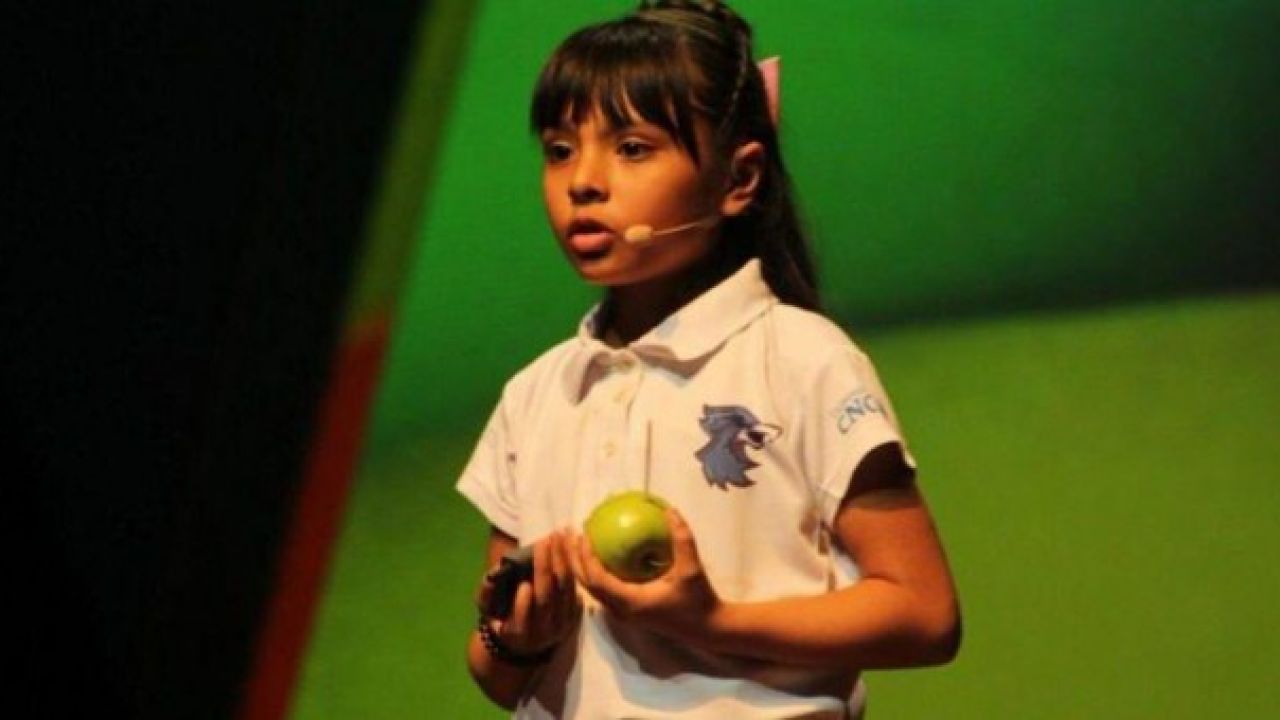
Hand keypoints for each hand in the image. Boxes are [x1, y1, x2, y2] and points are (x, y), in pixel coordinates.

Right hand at [476, 529, 580, 655]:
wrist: (527, 638)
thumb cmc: (502, 616)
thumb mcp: (488, 607)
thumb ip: (487, 592)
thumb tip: (490, 576)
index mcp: (518, 635)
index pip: (522, 622)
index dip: (523, 606)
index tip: (523, 585)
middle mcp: (543, 634)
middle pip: (546, 600)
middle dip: (544, 570)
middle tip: (542, 542)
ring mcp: (562, 625)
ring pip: (565, 591)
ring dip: (561, 561)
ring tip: (557, 538)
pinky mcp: (575, 615)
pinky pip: (577, 587)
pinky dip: (573, 567)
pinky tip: (568, 546)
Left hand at [570, 508, 721, 637]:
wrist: (707, 629)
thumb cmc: (698, 600)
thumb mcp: (691, 569)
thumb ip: (682, 539)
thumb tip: (670, 511)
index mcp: (631, 602)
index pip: (597, 579)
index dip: (586, 557)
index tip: (582, 534)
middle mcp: (622, 610)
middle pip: (587, 585)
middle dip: (574, 560)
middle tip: (569, 535)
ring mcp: (624, 613)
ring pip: (594, 590)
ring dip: (582, 567)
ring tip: (577, 543)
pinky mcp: (630, 611)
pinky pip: (604, 591)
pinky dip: (595, 574)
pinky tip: (599, 556)